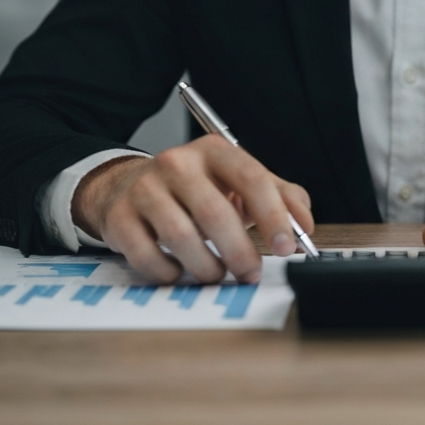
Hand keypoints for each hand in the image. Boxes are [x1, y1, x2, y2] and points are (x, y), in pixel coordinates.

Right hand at [71, 135, 312, 284]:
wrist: (128, 187)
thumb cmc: (195, 189)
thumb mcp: (238, 182)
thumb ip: (279, 197)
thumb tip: (304, 225)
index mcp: (214, 150)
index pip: (252, 178)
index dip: (273, 216)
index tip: (287, 247)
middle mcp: (178, 163)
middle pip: (216, 213)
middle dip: (240, 252)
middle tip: (251, 274)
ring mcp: (145, 188)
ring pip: (182, 237)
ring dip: (207, 267)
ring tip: (217, 274)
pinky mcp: (119, 217)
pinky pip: (148, 256)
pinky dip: (169, 273)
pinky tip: (179, 270)